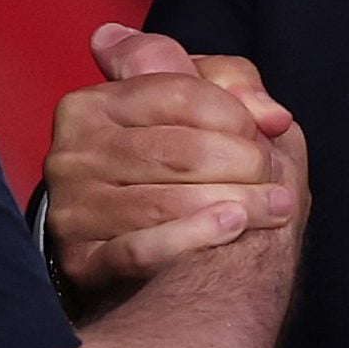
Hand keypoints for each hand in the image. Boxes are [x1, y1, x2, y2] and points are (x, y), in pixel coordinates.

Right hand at [45, 24, 306, 299]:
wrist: (149, 255)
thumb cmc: (178, 163)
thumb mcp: (201, 106)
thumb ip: (235, 85)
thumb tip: (272, 116)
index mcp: (93, 103)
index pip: (177, 93)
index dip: (235, 113)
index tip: (265, 132)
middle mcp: (72, 153)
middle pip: (176, 151)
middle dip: (242, 164)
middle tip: (276, 178)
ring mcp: (72, 209)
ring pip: (164, 203)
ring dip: (237, 204)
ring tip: (275, 207)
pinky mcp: (80, 261)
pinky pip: (140, 251)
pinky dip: (193, 238)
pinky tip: (233, 229)